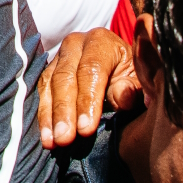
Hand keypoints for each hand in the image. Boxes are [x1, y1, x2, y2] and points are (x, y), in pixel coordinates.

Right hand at [37, 28, 138, 149]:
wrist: (119, 69)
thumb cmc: (132, 77)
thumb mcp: (140, 81)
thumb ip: (134, 89)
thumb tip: (122, 97)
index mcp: (101, 41)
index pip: (92, 69)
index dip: (87, 100)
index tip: (86, 129)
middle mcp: (76, 44)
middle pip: (66, 77)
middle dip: (64, 111)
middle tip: (65, 139)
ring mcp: (59, 56)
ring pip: (49, 85)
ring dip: (49, 116)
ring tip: (52, 141)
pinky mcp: (49, 71)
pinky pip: (42, 92)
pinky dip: (43, 116)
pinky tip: (47, 136)